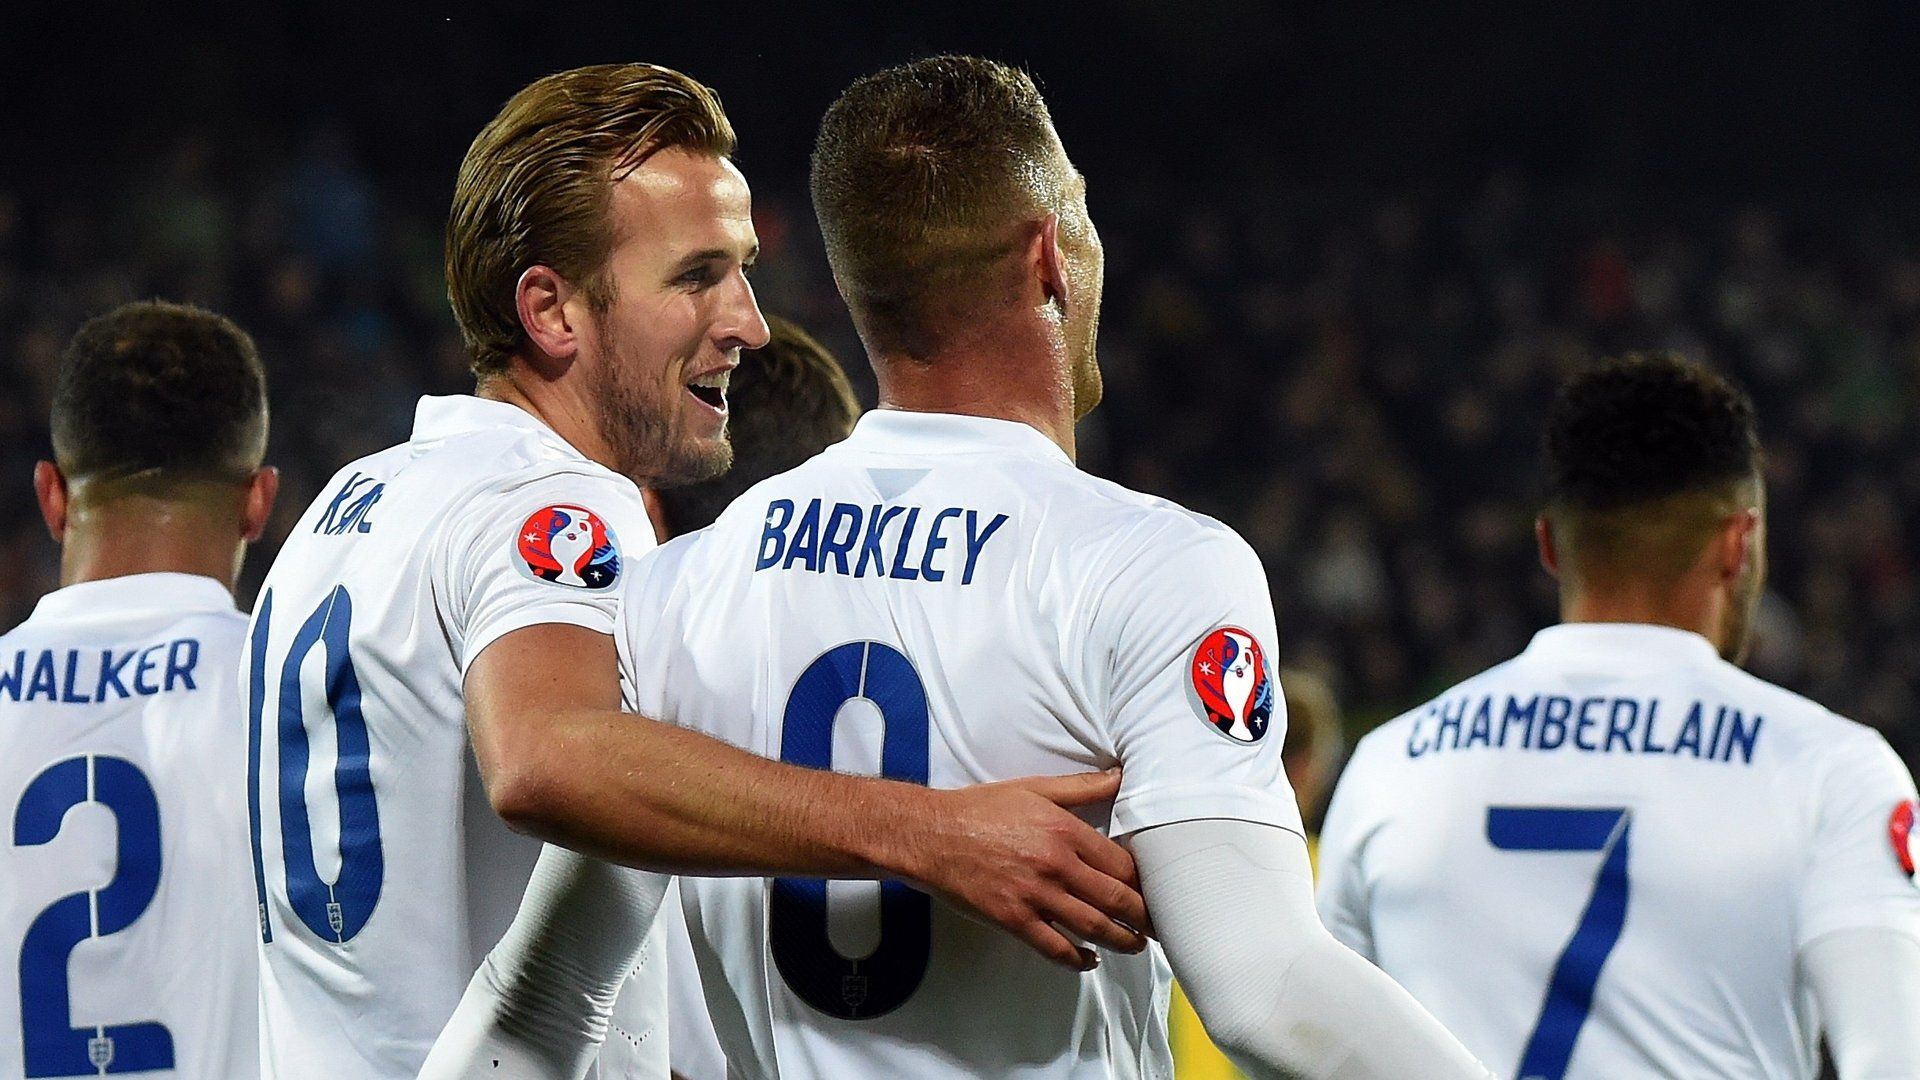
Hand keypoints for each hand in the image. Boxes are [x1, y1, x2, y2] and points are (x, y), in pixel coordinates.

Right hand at [892, 769, 1148, 970]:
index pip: (1121, 863)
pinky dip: (1078, 959)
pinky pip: (1055, 947)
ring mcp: (1034, 895)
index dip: (1144, 881)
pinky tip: (1089, 960)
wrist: (930, 834)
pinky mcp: (1013, 919)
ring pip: (1092, 926)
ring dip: (1121, 941)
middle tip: (1161, 927)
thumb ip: (1081, 787)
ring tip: (1136, 945)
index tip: (1158, 889)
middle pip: (1115, 898)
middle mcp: (1055, 864)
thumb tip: (1120, 776)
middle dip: (1143, 917)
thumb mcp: (1033, 788)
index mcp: (1064, 830)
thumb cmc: (979, 808)